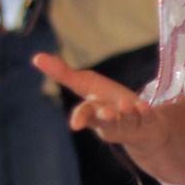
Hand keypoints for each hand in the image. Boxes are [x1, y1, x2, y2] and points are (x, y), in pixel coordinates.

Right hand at [32, 53, 171, 157]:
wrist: (142, 126)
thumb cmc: (109, 103)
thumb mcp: (86, 85)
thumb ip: (63, 74)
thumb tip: (36, 57)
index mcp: (95, 113)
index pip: (86, 113)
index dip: (81, 117)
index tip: (75, 124)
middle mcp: (111, 121)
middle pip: (106, 121)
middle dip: (105, 117)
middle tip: (106, 112)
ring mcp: (130, 123)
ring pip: (127, 121)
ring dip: (127, 113)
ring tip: (127, 105)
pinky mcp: (148, 122)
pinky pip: (147, 118)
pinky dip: (145, 112)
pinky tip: (143, 105)